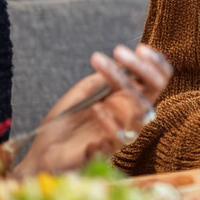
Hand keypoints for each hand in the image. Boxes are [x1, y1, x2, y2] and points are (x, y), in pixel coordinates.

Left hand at [14, 44, 172, 176]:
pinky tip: (96, 109)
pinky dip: (110, 120)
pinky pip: (120, 136)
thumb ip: (104, 78)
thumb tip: (122, 63)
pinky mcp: (109, 151)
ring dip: (124, 87)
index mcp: (127, 98)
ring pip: (143, 110)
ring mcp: (123, 132)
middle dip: (142, 67)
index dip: (155, 63)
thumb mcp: (84, 91)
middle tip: (119, 52)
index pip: (155, 79)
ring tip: (102, 72)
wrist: (44, 150)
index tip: (141, 48)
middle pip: (155, 89)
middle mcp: (130, 114)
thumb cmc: (66, 120)